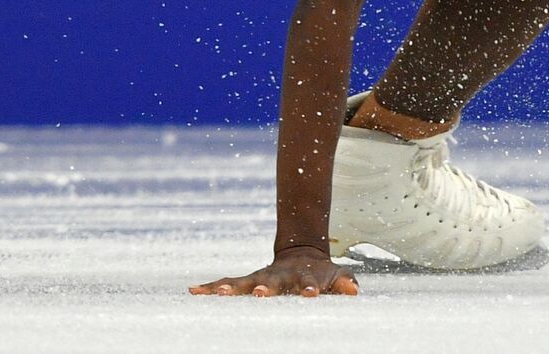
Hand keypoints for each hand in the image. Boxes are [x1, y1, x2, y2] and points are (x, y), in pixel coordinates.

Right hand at [189, 246, 359, 296]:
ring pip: (245, 282)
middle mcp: (281, 277)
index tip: (311, 294)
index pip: (309, 284)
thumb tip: (355, 291)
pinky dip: (211, 287)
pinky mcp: (248, 281)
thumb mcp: (338, 275)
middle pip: (273, 282)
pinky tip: (193, 291)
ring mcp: (263, 278)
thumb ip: (346, 282)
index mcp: (305, 278)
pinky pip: (228, 283)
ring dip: (232, 288)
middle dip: (266, 288)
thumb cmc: (323, 274)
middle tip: (259, 293)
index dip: (310, 289)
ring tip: (216, 293)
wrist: (304, 255)